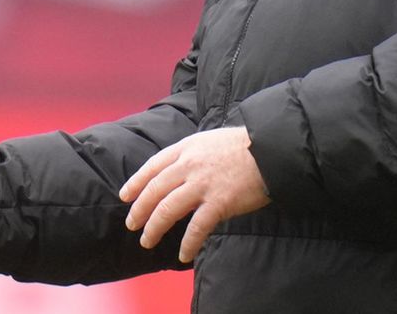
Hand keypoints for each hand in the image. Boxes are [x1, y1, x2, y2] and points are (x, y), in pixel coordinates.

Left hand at [119, 126, 269, 262]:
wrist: (271, 150)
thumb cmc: (243, 146)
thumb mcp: (209, 140)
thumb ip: (191, 155)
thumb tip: (178, 172)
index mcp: (186, 149)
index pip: (152, 166)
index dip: (136, 183)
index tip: (125, 196)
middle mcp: (189, 165)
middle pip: (155, 190)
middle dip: (140, 210)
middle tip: (132, 224)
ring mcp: (202, 184)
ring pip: (167, 209)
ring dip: (154, 228)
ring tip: (147, 241)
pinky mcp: (219, 202)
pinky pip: (196, 228)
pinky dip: (187, 244)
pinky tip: (182, 254)